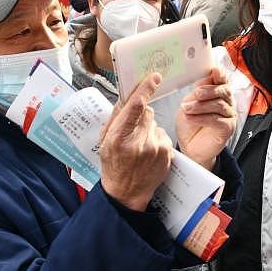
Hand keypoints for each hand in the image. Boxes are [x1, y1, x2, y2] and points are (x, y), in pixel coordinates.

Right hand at [99, 73, 172, 210]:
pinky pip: (163, 135)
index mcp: (119, 137)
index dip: (145, 89)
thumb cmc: (113, 165)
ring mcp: (155, 148)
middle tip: (133, 130)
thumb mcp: (105, 141)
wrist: (126, 193)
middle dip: (141, 115)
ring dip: (148, 129)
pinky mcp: (167, 153)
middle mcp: (138, 142)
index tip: (153, 77)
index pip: (135, 106)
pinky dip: (156, 139)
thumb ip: (115, 118)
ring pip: (155, 123)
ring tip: (139, 146)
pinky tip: (149, 152)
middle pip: (147, 112)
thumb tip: (126, 97)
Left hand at [176, 67, 235, 170]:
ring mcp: (229, 115)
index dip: (219, 74)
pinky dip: (201, 118)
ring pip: (218, 105)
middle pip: (223, 90)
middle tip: (196, 93)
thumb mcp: (190, 103)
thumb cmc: (190, 124)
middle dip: (208, 90)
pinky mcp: (228, 128)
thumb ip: (198, 91)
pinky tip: (191, 118)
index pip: (222, 80)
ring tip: (186, 109)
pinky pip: (217, 120)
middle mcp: (227, 103)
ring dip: (200, 106)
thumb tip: (202, 79)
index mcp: (218, 93)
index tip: (214, 69)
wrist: (190, 147)